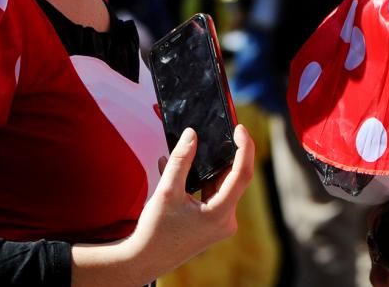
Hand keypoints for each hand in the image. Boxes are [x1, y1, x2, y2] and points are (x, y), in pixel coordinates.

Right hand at [125, 125, 255, 280]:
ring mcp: (220, 224)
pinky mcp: (212, 224)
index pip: (243, 174)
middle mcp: (226, 221)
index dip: (244, 148)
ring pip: (220, 186)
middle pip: (232, 179)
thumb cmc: (155, 232)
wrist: (144, 260)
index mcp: (220, 214)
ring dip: (206, 168)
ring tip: (191, 149)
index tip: (239, 129)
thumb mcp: (166, 191)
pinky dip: (199, 181)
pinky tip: (180, 168)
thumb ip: (181, 160)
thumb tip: (192, 134)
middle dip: (223, 155)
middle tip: (218, 133)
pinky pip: (211, 195)